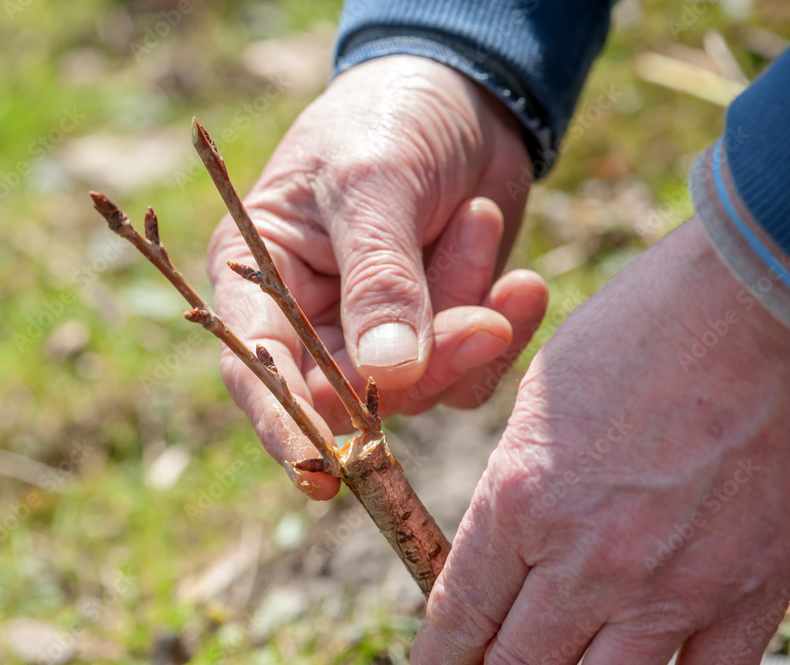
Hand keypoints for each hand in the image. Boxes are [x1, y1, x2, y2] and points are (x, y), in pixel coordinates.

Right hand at [207, 56, 547, 498]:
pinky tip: (521, 278)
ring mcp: (377, 334)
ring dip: (468, 325)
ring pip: (419, 388)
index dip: (282, 425)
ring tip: (478, 222)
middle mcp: (311, 318)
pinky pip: (470, 372)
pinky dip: (502, 329)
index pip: (257, 367)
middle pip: (350, 394)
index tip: (319, 476)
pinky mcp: (437, 336)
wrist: (466, 95)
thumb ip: (380, 278)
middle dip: (425, 366)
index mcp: (261, 276)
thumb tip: (386, 377)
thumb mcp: (374, 182)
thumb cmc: (390, 118)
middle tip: (485, 322)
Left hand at [413, 216, 789, 663]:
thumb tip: (506, 563)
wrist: (748, 303)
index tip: (433, 664)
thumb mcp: (538, 409)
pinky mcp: (749, 591)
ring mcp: (673, 585)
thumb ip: (517, 497)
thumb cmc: (634, 336)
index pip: (461, 615)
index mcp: (521, 500)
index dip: (438, 655)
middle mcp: (589, 558)